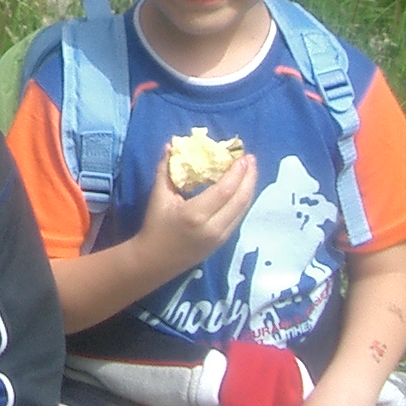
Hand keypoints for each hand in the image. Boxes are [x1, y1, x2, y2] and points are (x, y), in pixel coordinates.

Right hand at [132, 146, 257, 277]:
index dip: (236, 173)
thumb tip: (172, 144)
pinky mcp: (224, 241)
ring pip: (243, 209)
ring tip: (250, 170)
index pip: (224, 191)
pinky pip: (239, 216)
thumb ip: (166, 169)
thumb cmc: (155, 226)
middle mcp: (213, 227)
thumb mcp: (158, 196)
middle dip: (249, 177)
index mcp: (195, 214)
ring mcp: (221, 236)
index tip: (242, 156)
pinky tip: (243, 188)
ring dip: (249, 188)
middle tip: (251, 159)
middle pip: (240, 200)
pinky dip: (243, 200)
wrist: (156, 260)